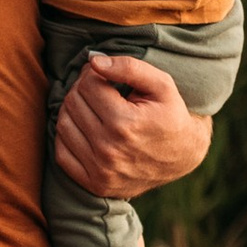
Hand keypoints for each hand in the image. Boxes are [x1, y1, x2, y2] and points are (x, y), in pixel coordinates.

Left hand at [54, 51, 212, 202]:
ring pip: (63, 125)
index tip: (103, 74)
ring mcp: (101, 171)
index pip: (88, 85)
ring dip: (73, 110)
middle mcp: (110, 150)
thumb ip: (129, 68)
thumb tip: (93, 61)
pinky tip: (85, 128)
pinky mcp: (95, 184)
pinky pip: (62, 154)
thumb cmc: (171, 115)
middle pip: (73, 104)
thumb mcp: (162, 85)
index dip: (93, 74)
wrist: (184, 157)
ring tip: (92, 106)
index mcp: (126, 124)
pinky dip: (67, 137)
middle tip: (98, 88)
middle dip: (83, 89)